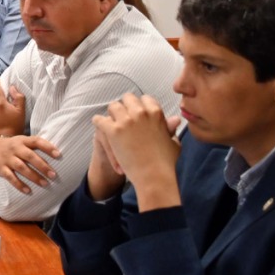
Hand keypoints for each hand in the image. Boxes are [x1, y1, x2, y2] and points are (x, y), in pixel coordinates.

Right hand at [0, 135, 60, 193]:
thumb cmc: (11, 147)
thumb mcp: (21, 141)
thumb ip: (35, 146)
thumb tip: (56, 154)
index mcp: (22, 141)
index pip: (36, 141)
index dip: (47, 147)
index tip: (58, 155)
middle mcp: (15, 148)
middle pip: (30, 156)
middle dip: (42, 166)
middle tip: (53, 175)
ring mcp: (7, 158)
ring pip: (21, 167)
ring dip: (34, 176)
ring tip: (45, 184)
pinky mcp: (0, 168)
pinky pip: (10, 177)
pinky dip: (19, 184)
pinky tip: (28, 191)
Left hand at [92, 94, 182, 211]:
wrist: (154, 176)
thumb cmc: (166, 162)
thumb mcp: (172, 142)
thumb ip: (170, 128)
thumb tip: (175, 119)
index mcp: (156, 112)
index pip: (144, 99)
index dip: (140, 106)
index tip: (137, 114)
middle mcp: (140, 112)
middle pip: (127, 98)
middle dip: (125, 106)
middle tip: (123, 117)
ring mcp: (126, 121)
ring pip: (113, 106)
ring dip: (112, 113)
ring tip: (112, 122)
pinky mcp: (113, 131)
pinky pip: (99, 119)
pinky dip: (99, 123)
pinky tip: (101, 128)